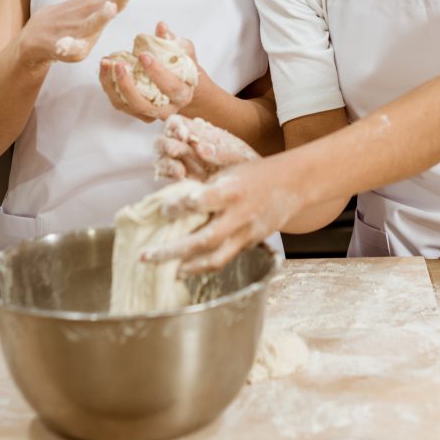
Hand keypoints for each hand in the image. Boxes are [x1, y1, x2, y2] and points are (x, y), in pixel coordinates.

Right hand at [19, 0, 144, 67]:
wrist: (36, 38)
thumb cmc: (73, 15)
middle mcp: (88, 10)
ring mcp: (76, 28)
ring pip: (91, 23)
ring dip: (101, 16)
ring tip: (110, 7)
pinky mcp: (65, 47)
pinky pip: (67, 48)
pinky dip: (66, 46)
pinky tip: (65, 45)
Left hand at [99, 22, 195, 122]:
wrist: (179, 86)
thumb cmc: (182, 68)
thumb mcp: (184, 52)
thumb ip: (173, 41)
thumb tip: (161, 26)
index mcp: (183, 94)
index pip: (170, 87)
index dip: (157, 72)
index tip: (144, 55)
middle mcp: (166, 109)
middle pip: (143, 104)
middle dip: (128, 85)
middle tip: (119, 64)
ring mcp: (147, 114)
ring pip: (126, 105)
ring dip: (113, 85)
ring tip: (107, 63)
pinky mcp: (133, 111)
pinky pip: (117, 102)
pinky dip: (108, 85)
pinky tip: (105, 68)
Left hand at [142, 159, 301, 274]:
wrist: (294, 184)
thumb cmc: (256, 173)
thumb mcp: (230, 168)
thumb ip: (205, 185)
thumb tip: (173, 198)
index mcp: (232, 190)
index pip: (200, 202)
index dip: (178, 208)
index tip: (162, 211)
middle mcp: (239, 215)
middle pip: (203, 239)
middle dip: (172, 251)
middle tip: (146, 256)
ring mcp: (246, 233)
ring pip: (215, 257)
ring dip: (188, 267)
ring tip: (167, 271)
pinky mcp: (250, 244)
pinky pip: (225, 259)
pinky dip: (205, 266)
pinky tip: (188, 268)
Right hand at [155, 114, 258, 180]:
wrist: (251, 186)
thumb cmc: (244, 164)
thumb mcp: (237, 154)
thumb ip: (220, 150)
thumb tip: (200, 147)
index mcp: (196, 131)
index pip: (176, 122)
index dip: (175, 126)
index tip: (185, 135)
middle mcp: (185, 145)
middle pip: (163, 139)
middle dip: (167, 144)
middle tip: (177, 150)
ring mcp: (180, 163)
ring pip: (161, 158)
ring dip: (166, 162)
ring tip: (180, 171)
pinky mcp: (180, 180)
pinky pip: (164, 175)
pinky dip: (168, 175)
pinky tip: (181, 178)